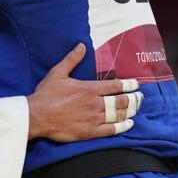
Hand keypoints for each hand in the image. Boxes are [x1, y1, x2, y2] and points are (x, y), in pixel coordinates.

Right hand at [26, 44, 141, 141]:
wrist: (37, 116)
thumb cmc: (46, 94)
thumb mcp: (57, 73)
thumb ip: (71, 59)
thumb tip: (81, 46)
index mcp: (89, 88)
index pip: (115, 86)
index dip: (128, 85)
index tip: (136, 84)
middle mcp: (95, 103)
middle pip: (121, 101)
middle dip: (133, 99)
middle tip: (140, 97)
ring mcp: (94, 118)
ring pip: (118, 115)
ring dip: (130, 111)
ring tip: (137, 109)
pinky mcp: (90, 132)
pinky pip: (111, 130)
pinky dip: (122, 126)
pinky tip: (129, 124)